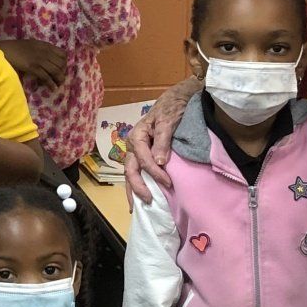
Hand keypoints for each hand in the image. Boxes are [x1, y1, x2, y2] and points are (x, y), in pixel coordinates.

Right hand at [0, 39, 67, 89]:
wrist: (6, 50)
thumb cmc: (17, 47)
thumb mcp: (33, 45)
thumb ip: (42, 50)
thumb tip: (49, 59)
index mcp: (45, 45)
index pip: (63, 54)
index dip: (64, 62)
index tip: (61, 68)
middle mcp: (45, 52)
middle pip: (61, 63)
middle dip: (63, 72)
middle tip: (60, 78)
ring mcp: (39, 60)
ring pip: (55, 70)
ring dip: (59, 79)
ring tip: (58, 85)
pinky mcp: (33, 67)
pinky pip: (46, 77)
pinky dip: (51, 84)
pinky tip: (52, 88)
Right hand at [124, 81, 194, 201]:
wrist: (176, 99)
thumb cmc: (171, 108)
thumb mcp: (168, 120)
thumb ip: (163, 140)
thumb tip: (160, 162)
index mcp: (137, 136)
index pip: (143, 159)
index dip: (154, 173)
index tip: (168, 183)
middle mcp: (133, 145)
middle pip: (130, 170)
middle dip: (138, 187)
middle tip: (149, 201)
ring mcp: (136, 151)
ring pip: (130, 174)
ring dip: (133, 190)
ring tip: (137, 207)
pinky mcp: (142, 155)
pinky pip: (137, 172)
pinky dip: (138, 185)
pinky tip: (139, 198)